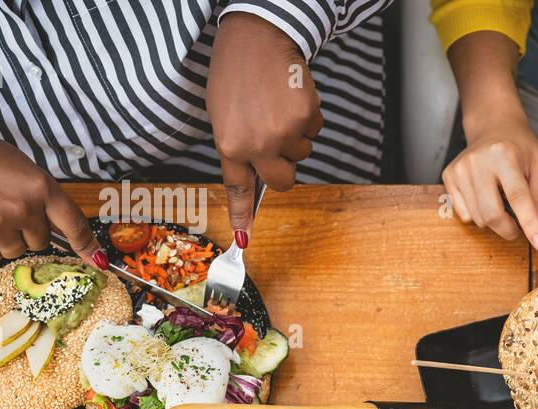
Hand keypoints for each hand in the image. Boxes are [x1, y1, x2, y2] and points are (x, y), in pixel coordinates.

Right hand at [0, 126, 104, 267]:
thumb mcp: (19, 167)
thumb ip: (40, 196)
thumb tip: (57, 227)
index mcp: (40, 186)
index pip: (74, 223)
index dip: (87, 245)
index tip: (98, 261)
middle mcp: (24, 207)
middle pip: (41, 241)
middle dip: (26, 231)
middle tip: (3, 209)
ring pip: (16, 251)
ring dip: (3, 239)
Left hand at [208, 12, 322, 238]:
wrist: (257, 38)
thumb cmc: (235, 72)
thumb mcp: (222, 113)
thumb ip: (237, 146)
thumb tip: (257, 172)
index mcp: (229, 144)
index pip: (239, 189)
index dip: (244, 216)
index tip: (245, 241)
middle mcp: (257, 145)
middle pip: (283, 180)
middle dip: (285, 166)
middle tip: (279, 143)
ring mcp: (284, 133)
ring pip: (302, 153)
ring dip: (296, 135)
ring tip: (279, 105)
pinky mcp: (307, 117)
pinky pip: (315, 130)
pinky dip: (308, 116)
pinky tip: (291, 96)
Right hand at [442, 113, 537, 250]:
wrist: (493, 126)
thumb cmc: (519, 146)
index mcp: (504, 155)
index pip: (518, 197)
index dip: (529, 223)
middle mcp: (478, 161)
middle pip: (492, 214)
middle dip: (509, 230)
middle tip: (519, 228)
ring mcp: (460, 169)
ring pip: (478, 218)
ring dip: (494, 221)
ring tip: (502, 200)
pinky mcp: (449, 176)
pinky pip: (464, 214)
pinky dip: (479, 214)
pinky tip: (486, 196)